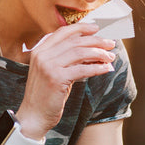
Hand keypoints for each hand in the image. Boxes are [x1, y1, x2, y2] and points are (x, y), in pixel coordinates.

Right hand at [17, 23, 116, 137]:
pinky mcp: (56, 79)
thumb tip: (91, 50)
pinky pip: (81, 69)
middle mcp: (42, 55)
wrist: (33, 116)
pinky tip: (105, 69)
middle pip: (74, 41)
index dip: (81, 28)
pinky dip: (96, 67)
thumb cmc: (45, 95)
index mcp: (40, 51)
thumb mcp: (53, 72)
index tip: (96, 28)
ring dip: (98, 53)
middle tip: (110, 44)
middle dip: (95, 41)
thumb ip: (67, 60)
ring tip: (110, 56)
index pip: (62, 32)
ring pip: (79, 53)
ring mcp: (48, 66)